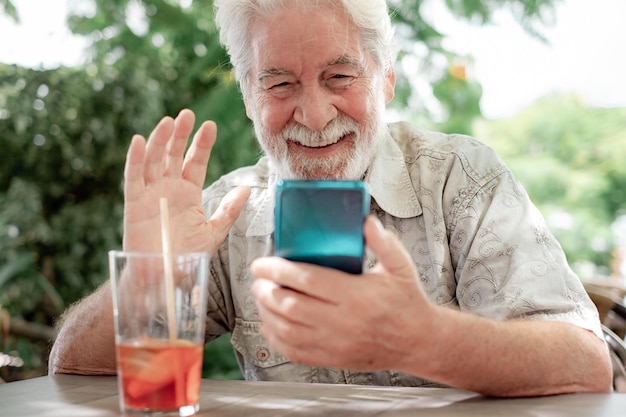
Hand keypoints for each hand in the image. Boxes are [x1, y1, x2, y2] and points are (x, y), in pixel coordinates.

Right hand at [123, 109, 249, 253]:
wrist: (163, 276)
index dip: (201, 144)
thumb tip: (246, 189)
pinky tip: (139, 140)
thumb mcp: (214, 231)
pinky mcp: (134, 202)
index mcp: (188, 192)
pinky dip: (135, 159)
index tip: (211, 125)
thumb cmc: (187, 255)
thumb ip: (228, 209)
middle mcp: (169, 188)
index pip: (195, 161)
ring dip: (159, 140)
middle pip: (173, 154)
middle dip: (181, 134)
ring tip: (169, 122)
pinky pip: (133, 177)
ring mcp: (150, 193)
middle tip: (189, 114)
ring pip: (153, 160)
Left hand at [250, 216, 437, 370]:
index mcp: (356, 295)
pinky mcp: (332, 359)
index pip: (307, 280)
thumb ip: (382, 242)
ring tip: (261, 297)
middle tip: (258, 279)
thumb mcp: (401, 266)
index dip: (279, 270)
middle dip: (266, 291)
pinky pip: (294, 351)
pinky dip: (276, 338)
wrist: (418, 341)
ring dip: (266, 313)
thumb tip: (365, 221)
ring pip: (287, 329)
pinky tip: (270, 324)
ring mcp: (335, 343)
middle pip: (290, 306)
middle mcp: (343, 321)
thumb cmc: (406, 301)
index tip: (262, 263)